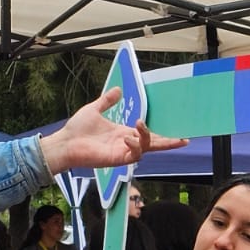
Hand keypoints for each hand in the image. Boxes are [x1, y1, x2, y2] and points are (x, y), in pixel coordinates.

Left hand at [38, 87, 187, 173]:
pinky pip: (134, 154)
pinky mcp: (117, 159)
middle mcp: (127, 143)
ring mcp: (123, 152)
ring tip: (139, 124)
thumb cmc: (77, 129)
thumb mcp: (94, 109)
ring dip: (146, 136)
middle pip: (154, 145)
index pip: (148, 135)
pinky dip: (134, 145)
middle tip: (184, 139)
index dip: (163, 135)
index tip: (179, 134)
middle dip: (169, 142)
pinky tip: (127, 137)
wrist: (65, 141)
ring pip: (145, 147)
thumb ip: (107, 101)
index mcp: (124, 132)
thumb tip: (118, 90)